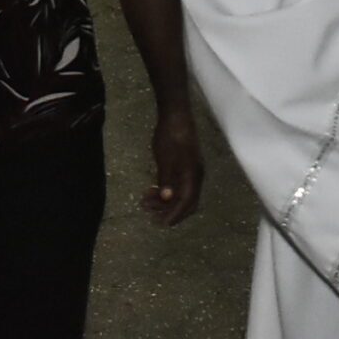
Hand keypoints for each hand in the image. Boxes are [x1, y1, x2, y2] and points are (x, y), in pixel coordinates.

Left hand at [144, 105, 203, 225]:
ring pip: (180, 194)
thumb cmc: (170, 136)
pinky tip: (151, 190)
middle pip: (186, 202)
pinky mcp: (184, 165)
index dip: (175, 215)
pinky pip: (177, 185)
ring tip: (144, 201)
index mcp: (193, 175)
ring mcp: (190, 170)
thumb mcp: (165, 159)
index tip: (161, 224)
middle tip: (149, 214)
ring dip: (164, 200)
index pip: (187, 202)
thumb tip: (168, 199)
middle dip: (169, 211)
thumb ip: (167, 179)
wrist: (176, 114)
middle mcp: (195, 175)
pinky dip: (165, 190)